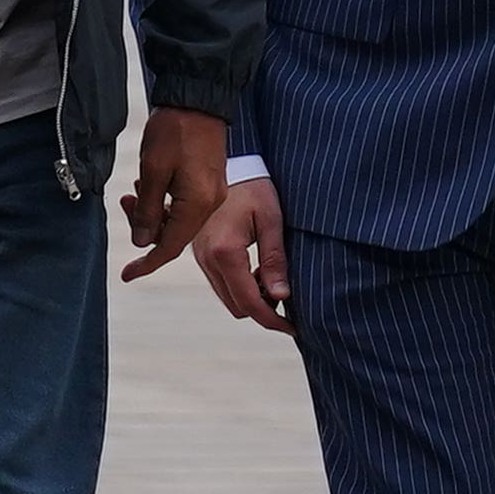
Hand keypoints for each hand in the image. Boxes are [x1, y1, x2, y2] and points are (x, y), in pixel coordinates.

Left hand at [117, 107, 230, 279]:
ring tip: (132, 192)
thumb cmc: (174, 131)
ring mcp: (212, 193)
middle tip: (125, 203)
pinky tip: (148, 185)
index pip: (171, 246)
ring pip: (177, 219)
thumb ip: (147, 209)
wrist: (198, 100)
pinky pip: (184, 205)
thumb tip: (143, 242)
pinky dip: (163, 202)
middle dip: (146, 228)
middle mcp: (211, 204)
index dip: (148, 262)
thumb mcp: (152, 170)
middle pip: (174, 234)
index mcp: (199, 204)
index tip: (128, 275)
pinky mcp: (209, 183)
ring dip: (152, 212)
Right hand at [191, 174, 291, 334]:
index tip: (294, 328)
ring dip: (251, 299)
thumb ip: (275, 260)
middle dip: (263, 311)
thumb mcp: (272, 221)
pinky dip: (239, 287)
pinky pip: (220, 283)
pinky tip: (258, 273)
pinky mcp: (200, 253)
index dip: (273, 321)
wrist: (229, 165)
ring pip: (227, 297)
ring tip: (274, 284)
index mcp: (226, 252)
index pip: (250, 302)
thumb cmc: (254, 188)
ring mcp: (200, 256)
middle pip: (236, 306)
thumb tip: (281, 297)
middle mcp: (207, 258)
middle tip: (289, 302)